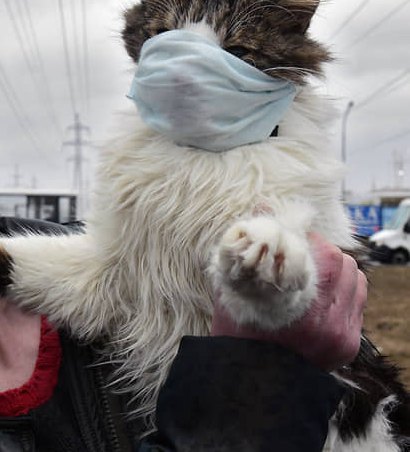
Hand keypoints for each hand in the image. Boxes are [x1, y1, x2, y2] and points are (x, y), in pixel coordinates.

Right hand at [211, 232, 366, 371]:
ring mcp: (342, 335)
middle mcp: (327, 323)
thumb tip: (262, 209)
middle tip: (300, 253)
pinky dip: (344, 289)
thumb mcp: (234, 291)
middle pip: (342, 262)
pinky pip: (358, 300)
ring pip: (355, 278)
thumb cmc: (236, 335)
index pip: (321, 254)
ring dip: (337, 268)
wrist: (251, 384)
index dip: (306, 239)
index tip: (291, 239)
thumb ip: (250, 251)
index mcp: (298, 308)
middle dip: (321, 251)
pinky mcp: (349, 344)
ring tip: (312, 273)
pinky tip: (321, 293)